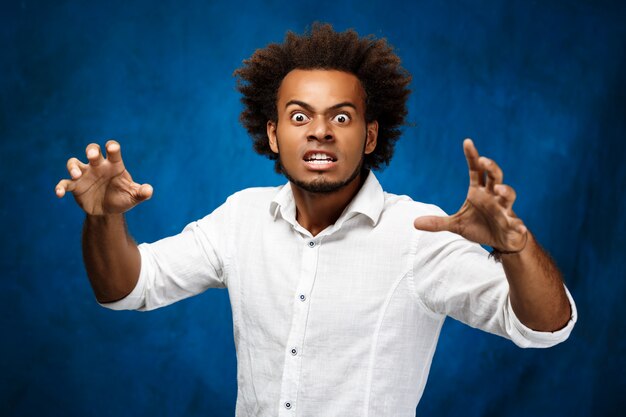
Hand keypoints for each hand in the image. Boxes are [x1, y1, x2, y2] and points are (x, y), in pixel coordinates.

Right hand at [55, 140, 152, 215]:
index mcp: (114, 165)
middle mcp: (98, 166)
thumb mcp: (133, 196)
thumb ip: (141, 192)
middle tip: (92, 156)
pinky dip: (60, 187)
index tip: (112, 148)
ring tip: (76, 175)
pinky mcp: (75, 186)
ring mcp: (84, 174)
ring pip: (74, 163)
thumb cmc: (122, 197)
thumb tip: (149, 190)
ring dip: (73, 167)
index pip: (113, 151)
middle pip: (92, 150)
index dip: (112, 147)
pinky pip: (64, 183)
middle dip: (91, 151)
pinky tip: (59, 194)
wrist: (109, 211)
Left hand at [413, 139, 527, 251]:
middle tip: (484, 161)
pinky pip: (517, 224)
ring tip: (500, 190)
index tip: (467, 141)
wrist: (501, 240)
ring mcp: (504, 209)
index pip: (476, 170)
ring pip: (508, 195)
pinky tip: (519, 228)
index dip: (472, 156)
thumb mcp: (456, 225)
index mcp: (479, 192)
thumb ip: (438, 223)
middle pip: (495, 177)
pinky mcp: (513, 224)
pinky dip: (518, 225)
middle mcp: (493, 197)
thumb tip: (414, 223)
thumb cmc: (480, 227)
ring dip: (506, 191)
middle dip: (491, 168)